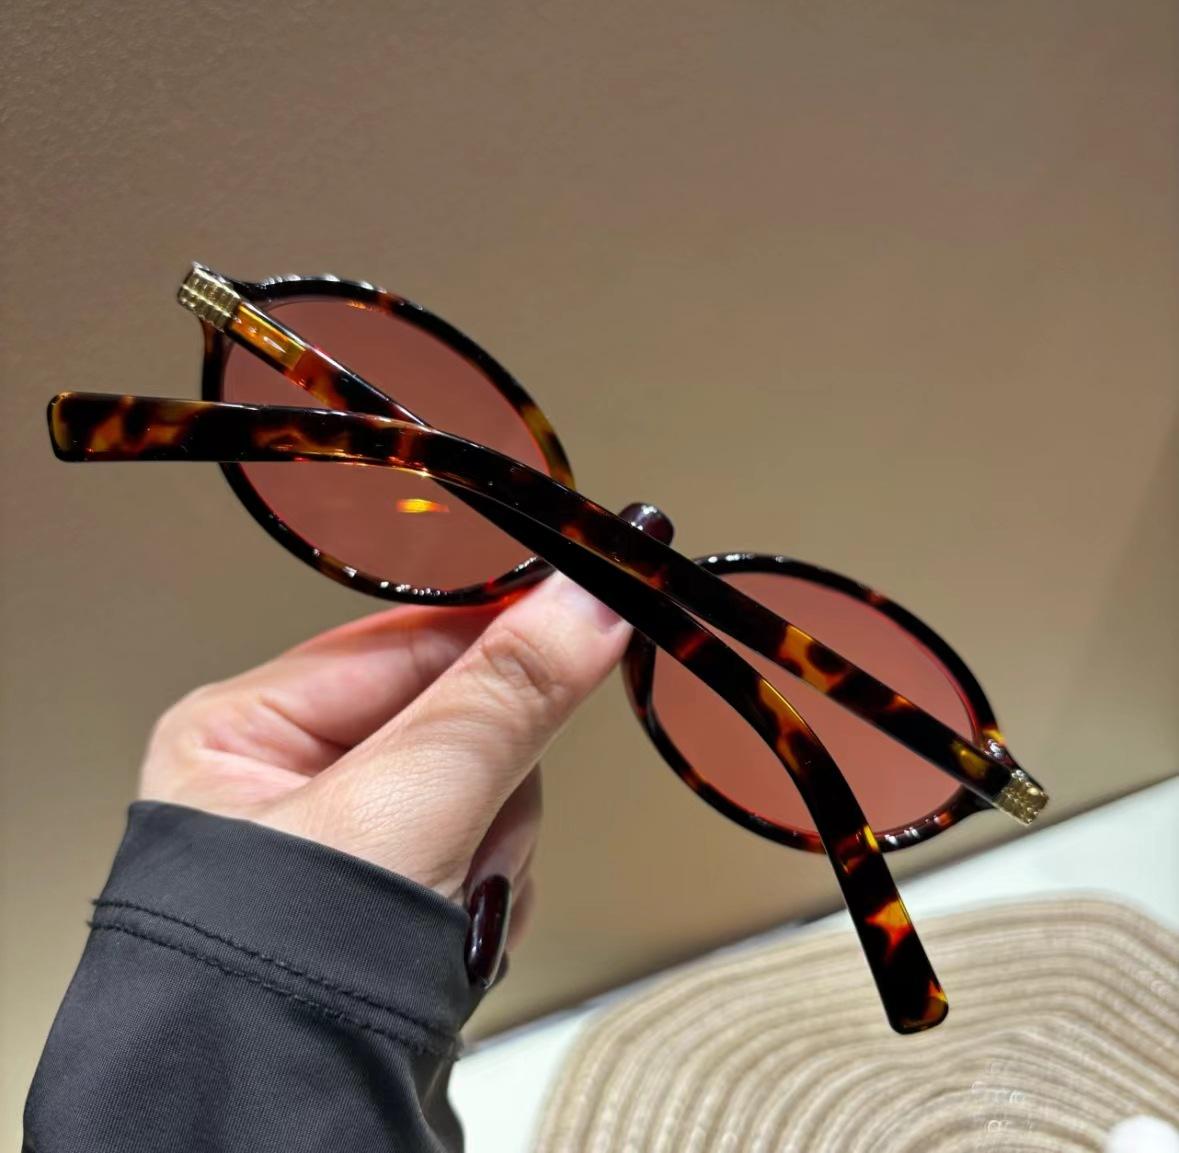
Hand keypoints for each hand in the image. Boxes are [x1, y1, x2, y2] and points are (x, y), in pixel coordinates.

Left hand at [139, 573, 630, 954]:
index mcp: (247, 731)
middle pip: (458, 718)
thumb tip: (582, 603)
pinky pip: (489, 847)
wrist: (291, 1112)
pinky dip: (492, 889)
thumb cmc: (279, 972)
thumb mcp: (406, 803)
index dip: (494, 633)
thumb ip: (504, 695)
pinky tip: (456, 924)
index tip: (576, 611)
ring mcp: (353, 840)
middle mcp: (292, 780)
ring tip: (451, 893)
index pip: (403, 640)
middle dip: (487, 782)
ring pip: (488, 787)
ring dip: (495, 846)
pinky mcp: (401, 891)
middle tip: (470, 822)